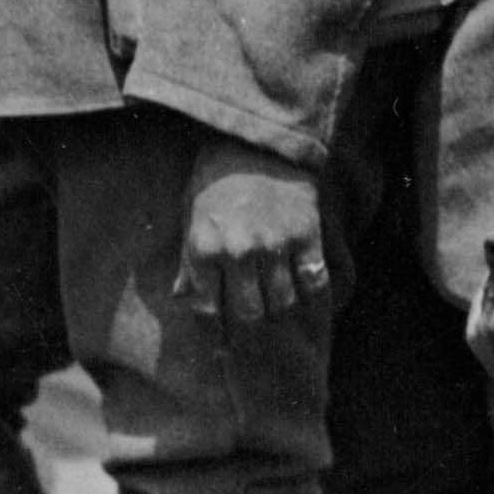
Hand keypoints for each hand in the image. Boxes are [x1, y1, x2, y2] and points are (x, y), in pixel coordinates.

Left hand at [177, 137, 331, 331]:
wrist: (255, 143)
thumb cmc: (214, 182)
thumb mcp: (190, 218)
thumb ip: (187, 261)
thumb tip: (181, 298)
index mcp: (204, 248)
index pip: (209, 310)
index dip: (216, 336)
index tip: (223, 350)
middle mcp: (239, 250)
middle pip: (247, 314)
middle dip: (249, 335)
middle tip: (256, 349)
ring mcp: (275, 244)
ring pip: (282, 303)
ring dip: (281, 320)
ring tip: (281, 334)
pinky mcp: (306, 235)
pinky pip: (312, 280)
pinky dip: (311, 299)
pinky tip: (308, 310)